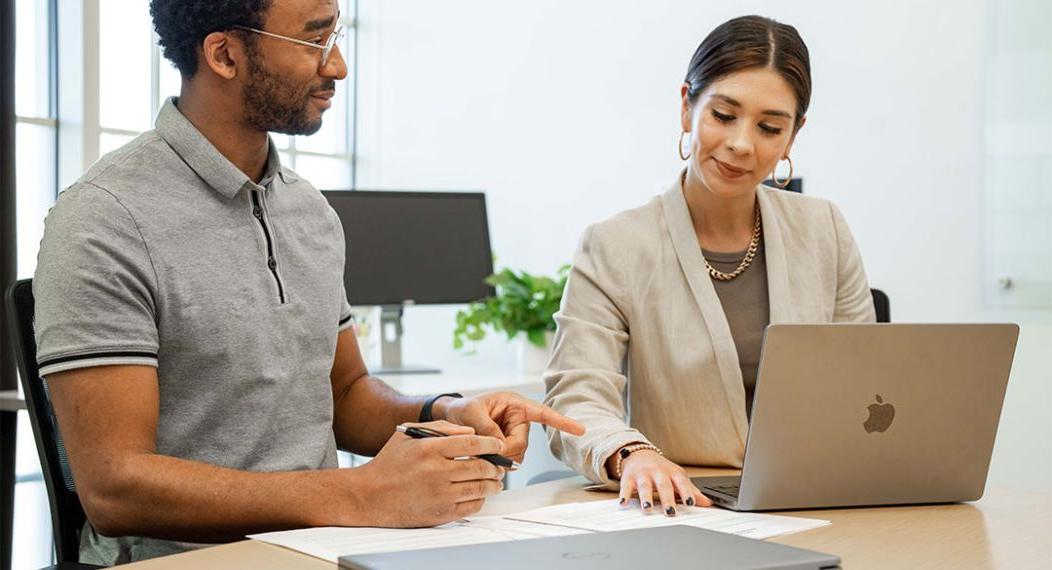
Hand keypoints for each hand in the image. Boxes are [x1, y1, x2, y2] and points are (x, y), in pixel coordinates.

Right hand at [353, 421, 505, 526]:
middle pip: (481, 467)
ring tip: (495, 481)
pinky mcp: (440, 514)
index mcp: (429, 449)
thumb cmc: (389, 463)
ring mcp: (439, 495)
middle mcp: (436, 472)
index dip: (491, 444)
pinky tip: (478, 495)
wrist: (369, 496)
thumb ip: (441, 428)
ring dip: (493, 484)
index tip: (498, 446)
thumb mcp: (409, 434)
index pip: (473, 444)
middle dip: (496, 466)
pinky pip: (471, 507)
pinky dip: (480, 500)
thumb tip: (470, 431)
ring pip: (480, 488)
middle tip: (499, 465)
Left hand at [439, 392, 585, 462]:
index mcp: (515, 404)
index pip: (542, 413)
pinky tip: (485, 454)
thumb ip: (487, 429)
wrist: (452, 418)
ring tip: (481, 447)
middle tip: (484, 448)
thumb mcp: (472, 413)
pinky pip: (511, 460)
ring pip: (517, 455)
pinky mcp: (509, 446)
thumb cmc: (463, 409)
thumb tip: (501, 447)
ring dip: (500, 457)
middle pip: (522, 443)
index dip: (562, 422)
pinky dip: (498, 461)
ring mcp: (514, 434)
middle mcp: (518, 419)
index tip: (580, 430)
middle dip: (504, 450)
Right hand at [615, 450, 710, 515]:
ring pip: (644, 486)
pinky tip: (623, 503)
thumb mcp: (677, 477)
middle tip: (670, 511)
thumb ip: (690, 490)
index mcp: (672, 473)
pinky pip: (626, 486)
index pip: (681, 483)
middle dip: (667, 498)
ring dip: (645, 498)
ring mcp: (643, 474)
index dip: (686, 492)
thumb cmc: (662, 469)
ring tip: (647, 508)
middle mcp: (658, 472)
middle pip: (663, 485)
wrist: (640, 454)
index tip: (691, 502)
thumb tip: (707, 503)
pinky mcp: (629, 477)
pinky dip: (624, 494)